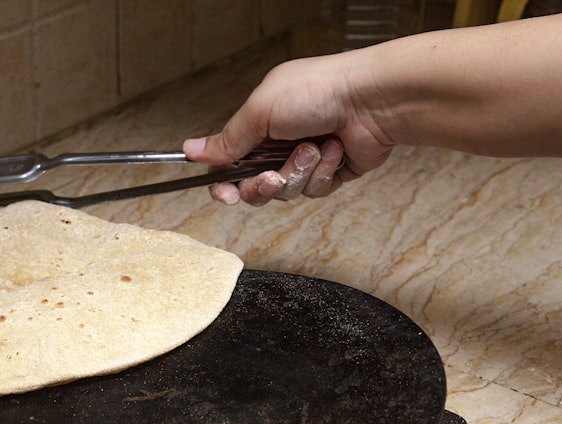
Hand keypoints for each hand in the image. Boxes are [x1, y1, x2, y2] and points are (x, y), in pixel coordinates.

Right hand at [182, 55, 396, 205]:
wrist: (371, 100)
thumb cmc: (318, 91)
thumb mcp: (261, 111)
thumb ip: (226, 139)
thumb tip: (191, 151)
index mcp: (259, 123)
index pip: (230, 164)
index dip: (225, 185)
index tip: (226, 194)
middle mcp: (280, 142)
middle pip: (255, 185)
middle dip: (263, 184)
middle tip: (273, 175)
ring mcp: (305, 159)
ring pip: (286, 191)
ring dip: (298, 172)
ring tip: (314, 147)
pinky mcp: (330, 173)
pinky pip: (314, 190)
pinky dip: (323, 173)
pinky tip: (334, 150)